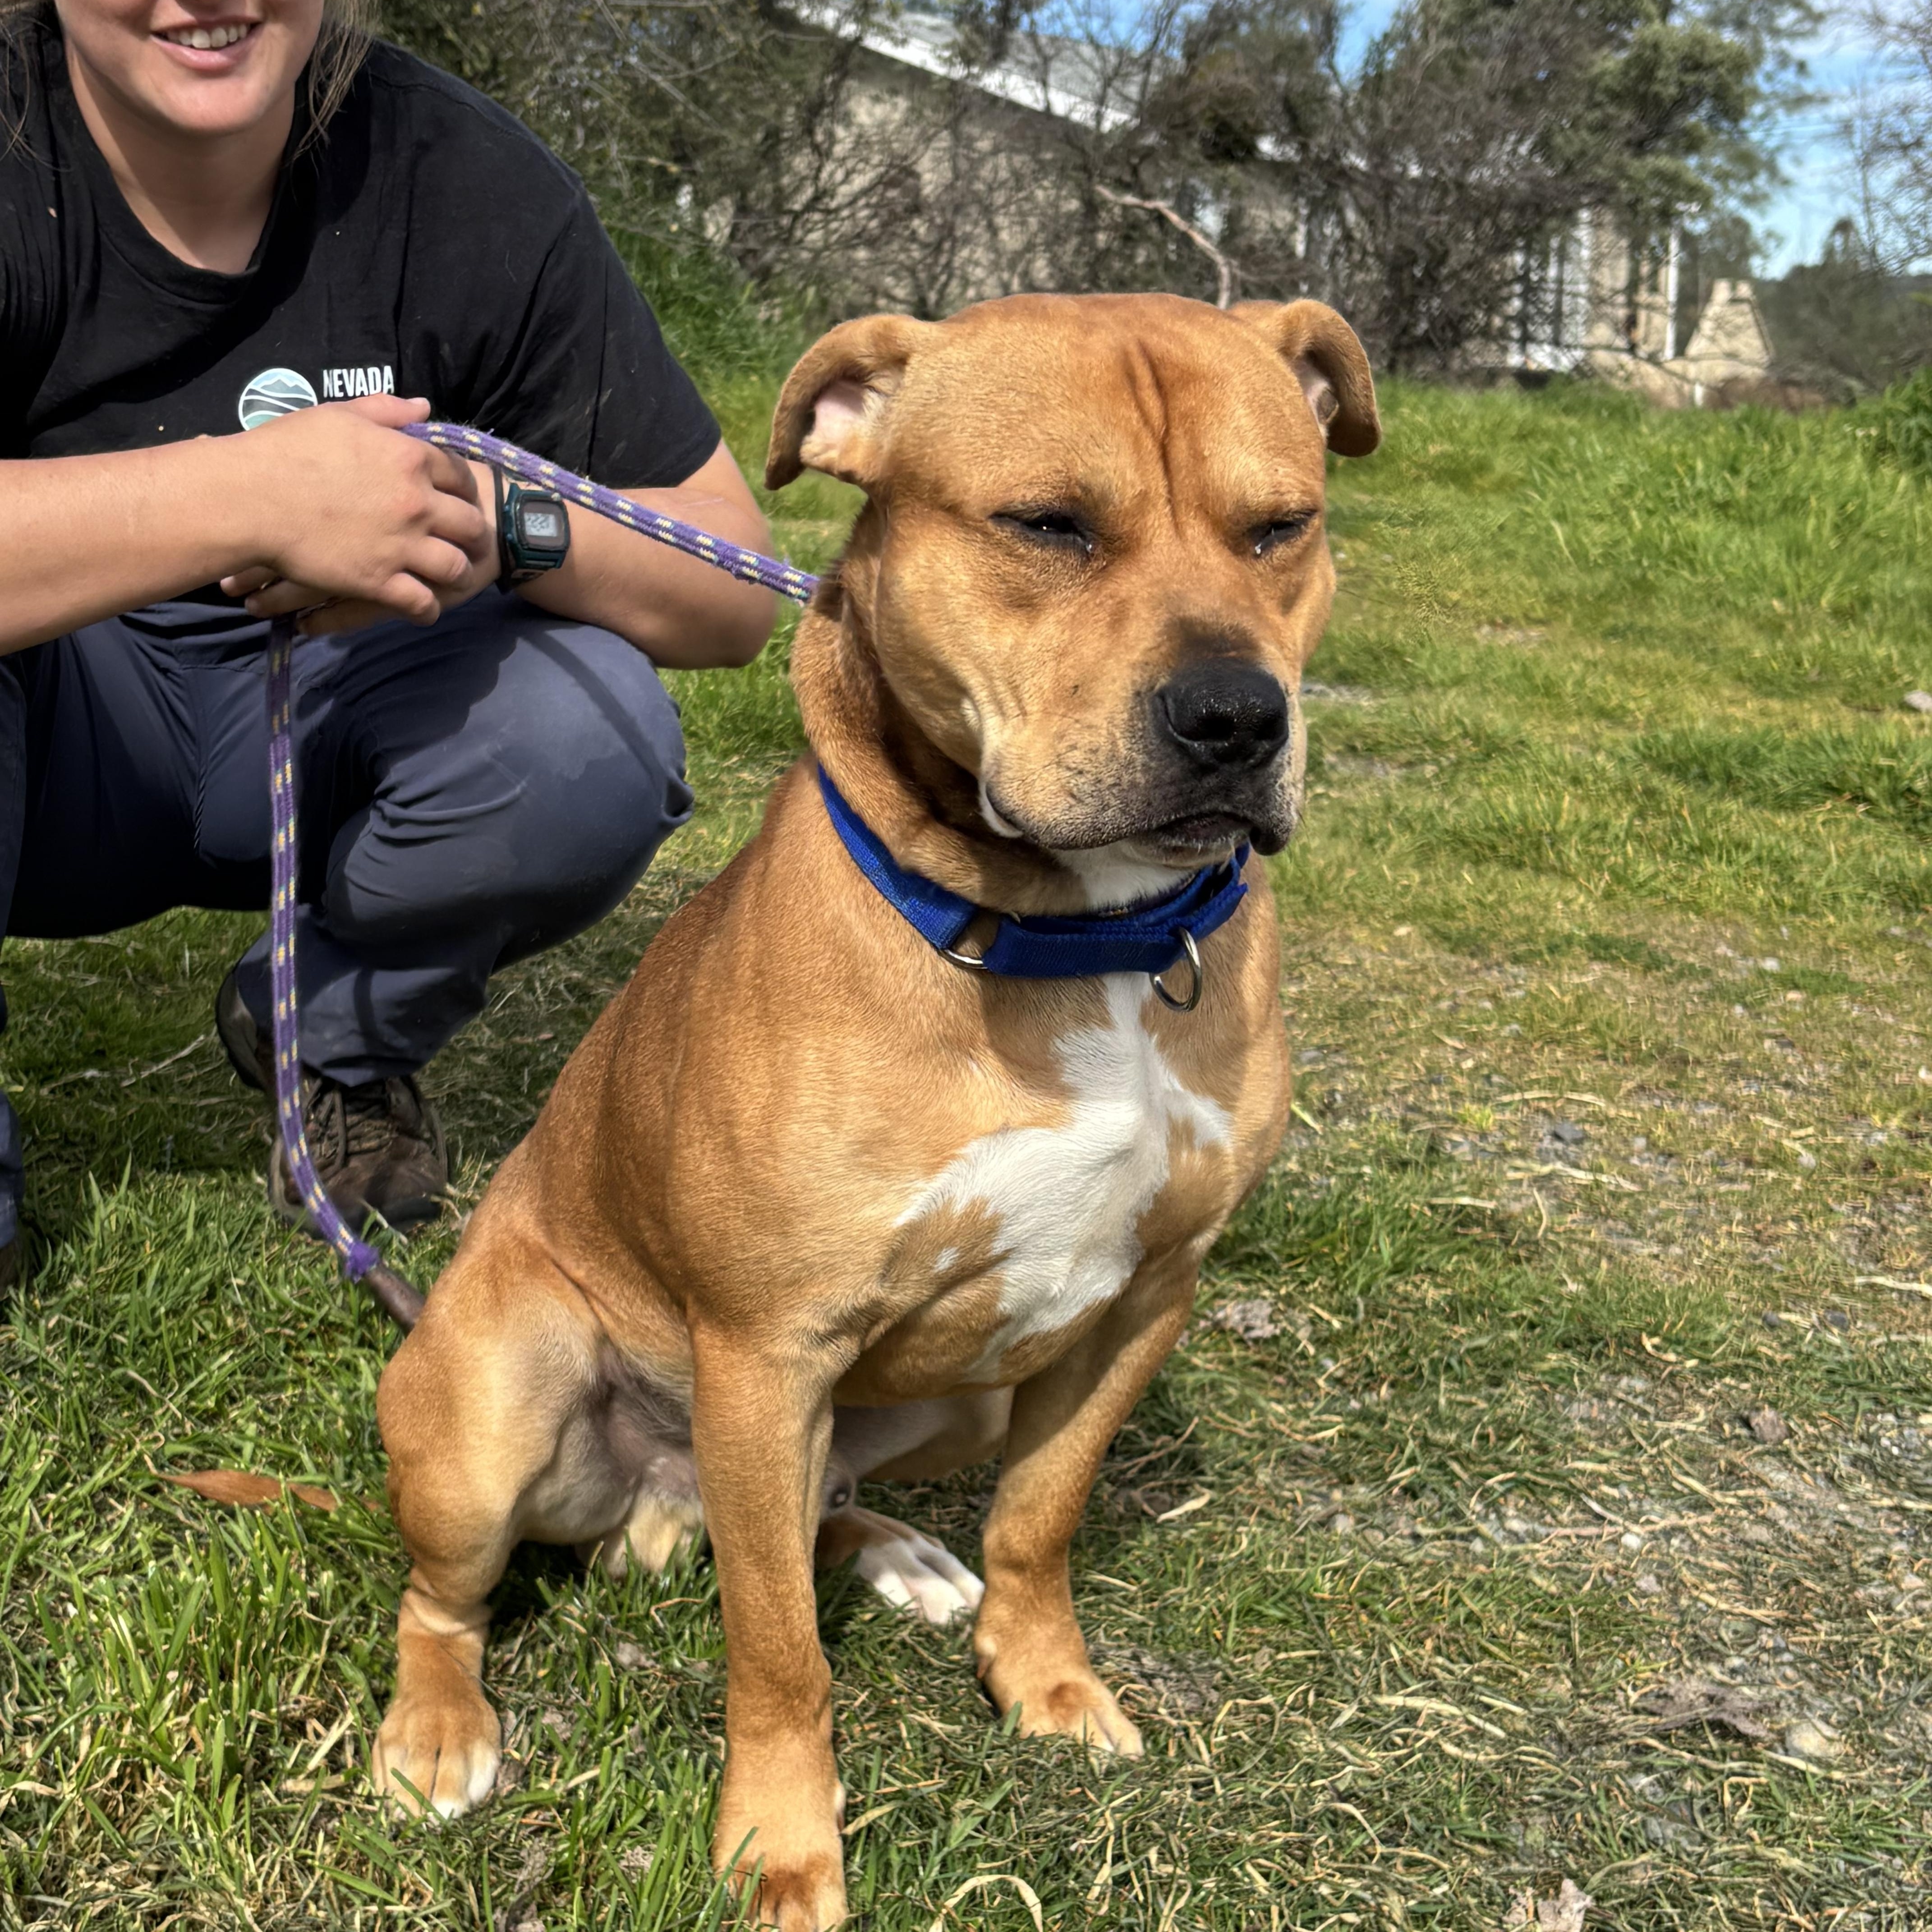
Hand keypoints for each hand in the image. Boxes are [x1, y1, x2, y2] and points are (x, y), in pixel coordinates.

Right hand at [218, 396, 495, 633]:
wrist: (250, 498)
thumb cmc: (287, 450)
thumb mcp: (338, 415)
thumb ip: (386, 410)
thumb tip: (424, 407)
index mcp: (408, 458)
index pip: (460, 475)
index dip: (465, 489)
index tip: (461, 498)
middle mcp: (415, 502)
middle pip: (470, 524)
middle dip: (474, 534)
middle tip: (470, 542)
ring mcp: (400, 545)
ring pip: (454, 567)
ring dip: (457, 572)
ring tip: (450, 575)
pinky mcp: (378, 581)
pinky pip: (421, 603)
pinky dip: (427, 609)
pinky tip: (424, 608)